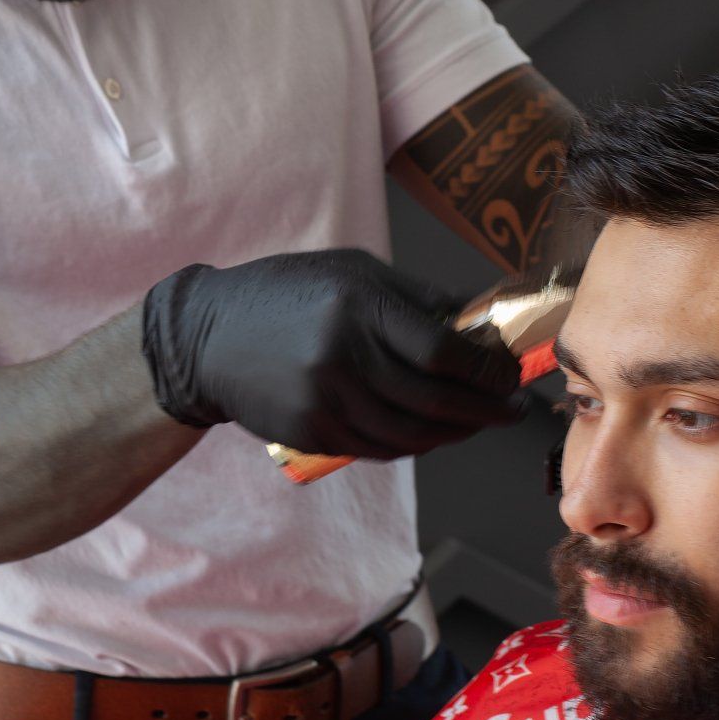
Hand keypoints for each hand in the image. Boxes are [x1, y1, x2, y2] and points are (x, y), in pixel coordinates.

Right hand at [141, 248, 528, 458]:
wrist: (205, 339)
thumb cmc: (286, 293)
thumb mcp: (350, 271)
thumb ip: (416, 296)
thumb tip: (480, 322)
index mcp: (357, 306)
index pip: (443, 352)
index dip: (488, 372)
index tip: (512, 376)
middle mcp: (341, 356)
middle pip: (436, 400)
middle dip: (486, 409)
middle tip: (513, 409)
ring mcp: (324, 401)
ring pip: (412, 435)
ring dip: (456, 433)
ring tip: (478, 422)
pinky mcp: (311, 433)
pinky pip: (379, 449)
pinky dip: (415, 445)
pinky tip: (433, 434)